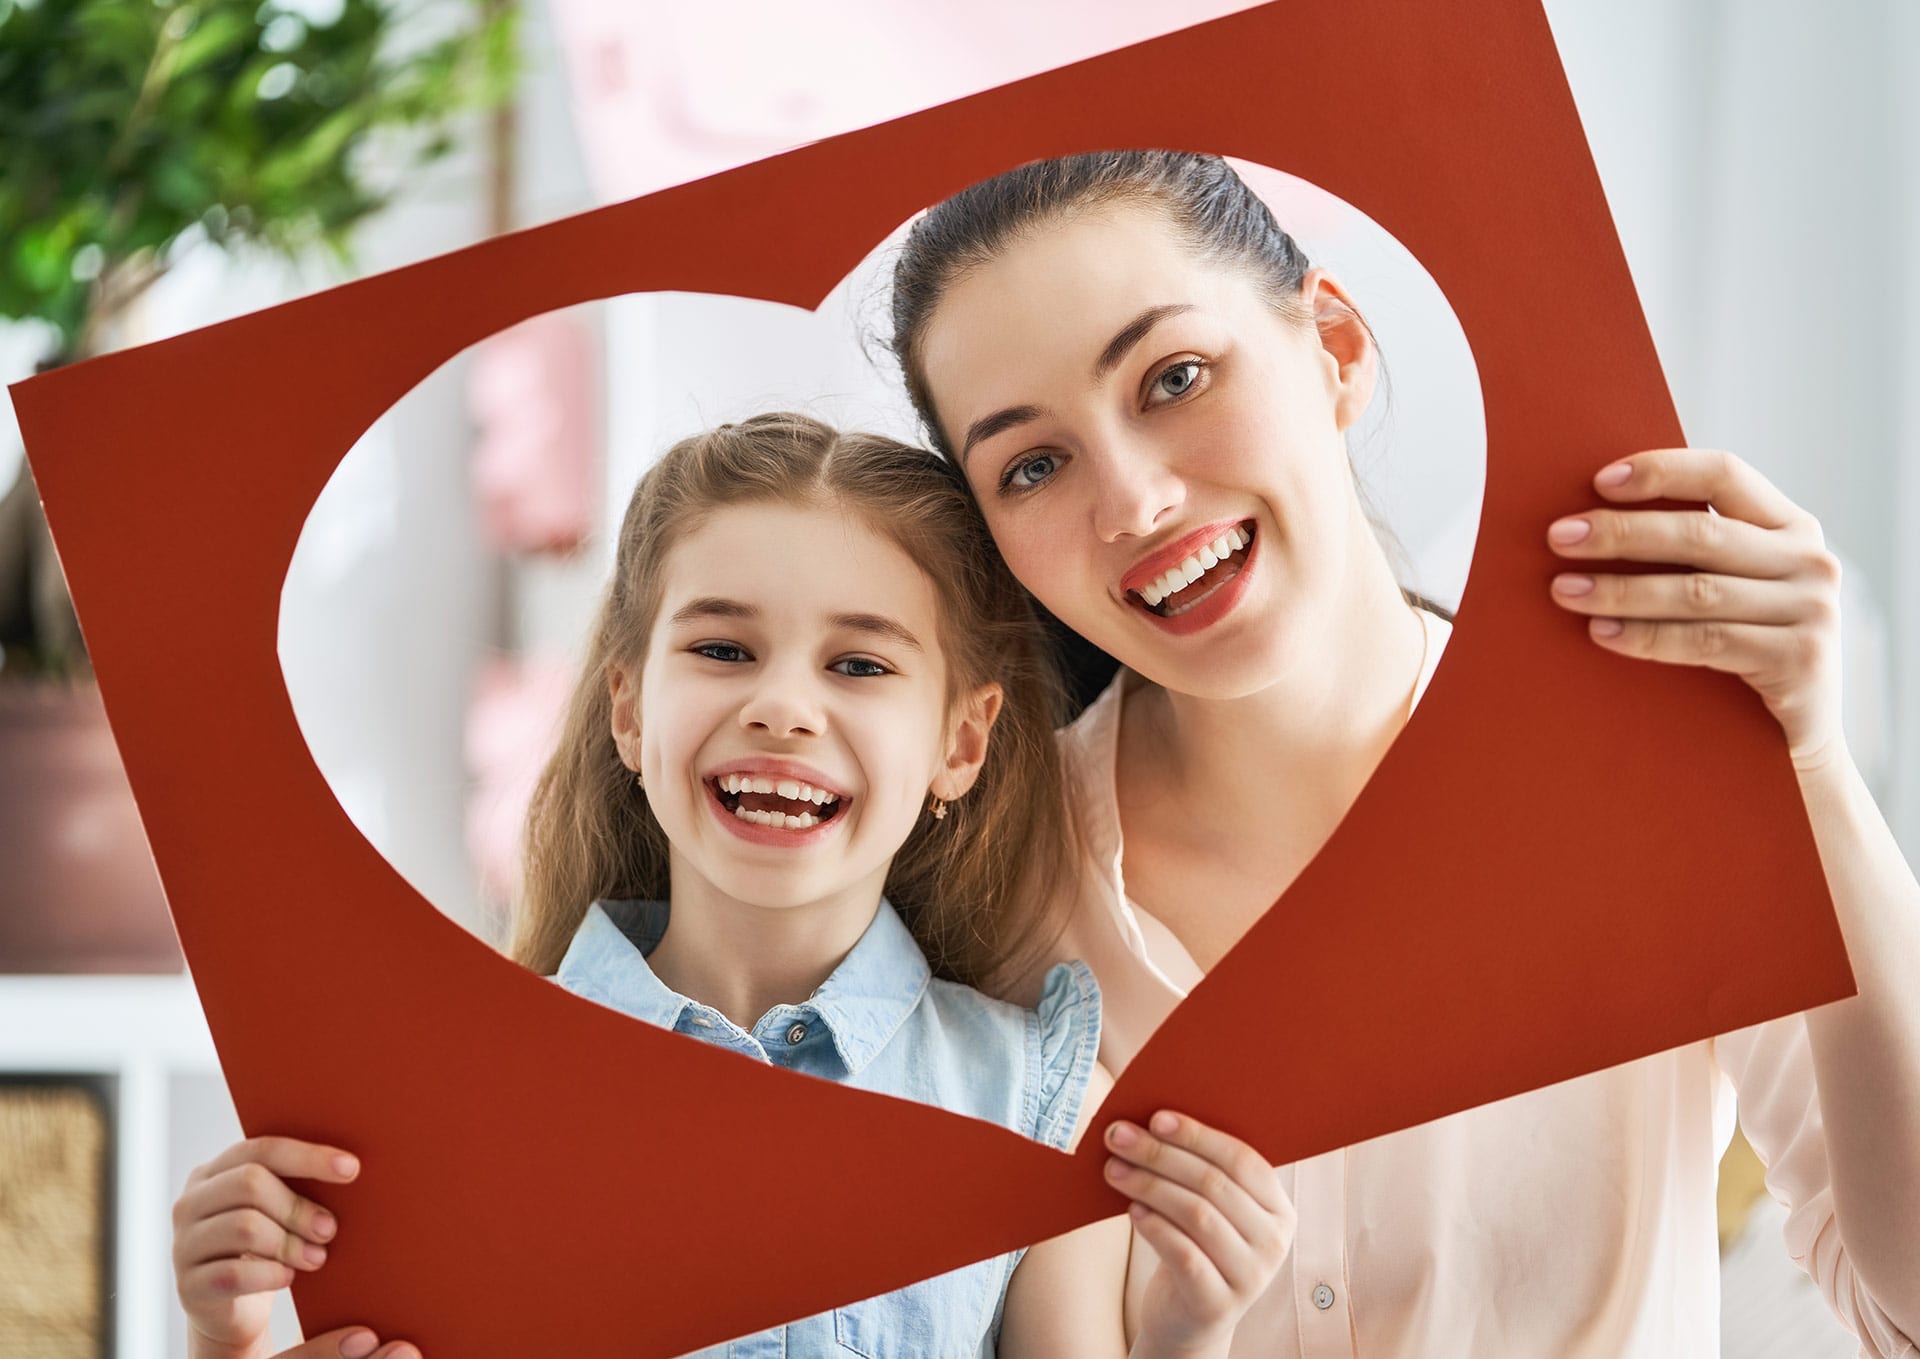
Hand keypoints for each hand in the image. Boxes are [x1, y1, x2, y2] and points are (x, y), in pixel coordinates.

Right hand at [172, 1136, 418, 1358]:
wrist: (233, 1312)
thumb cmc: (265, 1249)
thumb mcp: (277, 1212)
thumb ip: (295, 1186)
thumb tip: (349, 1168)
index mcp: (214, 1172)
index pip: (261, 1150)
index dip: (308, 1156)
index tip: (351, 1168)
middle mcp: (190, 1203)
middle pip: (250, 1183)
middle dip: (298, 1206)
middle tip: (329, 1228)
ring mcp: (183, 1245)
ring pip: (244, 1227)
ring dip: (290, 1243)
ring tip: (316, 1257)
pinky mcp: (188, 1286)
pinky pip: (235, 1274)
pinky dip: (271, 1275)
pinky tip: (288, 1277)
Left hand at [1103, 1111, 1294, 1356]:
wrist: (1189, 1320)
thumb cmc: (1195, 1247)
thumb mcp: (1208, 1210)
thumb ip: (1198, 1170)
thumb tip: (1151, 1121)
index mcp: (1279, 1208)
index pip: (1242, 1160)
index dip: (1198, 1135)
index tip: (1155, 1117)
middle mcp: (1274, 1242)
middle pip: (1214, 1183)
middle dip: (1160, 1154)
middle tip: (1118, 1137)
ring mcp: (1251, 1276)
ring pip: (1198, 1214)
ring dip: (1150, 1185)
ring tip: (1114, 1170)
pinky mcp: (1218, 1304)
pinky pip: (1184, 1254)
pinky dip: (1155, 1226)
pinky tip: (1132, 1210)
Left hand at [1547, 448, 1845, 768]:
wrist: (1788, 745)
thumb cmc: (1737, 656)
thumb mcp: (1723, 593)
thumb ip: (1686, 555)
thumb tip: (1586, 524)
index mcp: (1789, 527)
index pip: (1725, 474)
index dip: (1662, 470)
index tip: (1599, 481)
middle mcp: (1810, 561)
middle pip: (1701, 533)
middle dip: (1622, 533)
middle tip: (1558, 538)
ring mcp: (1812, 610)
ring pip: (1698, 590)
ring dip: (1622, 589)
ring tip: (1565, 591)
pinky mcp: (1802, 659)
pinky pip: (1707, 640)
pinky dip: (1647, 636)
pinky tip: (1602, 633)